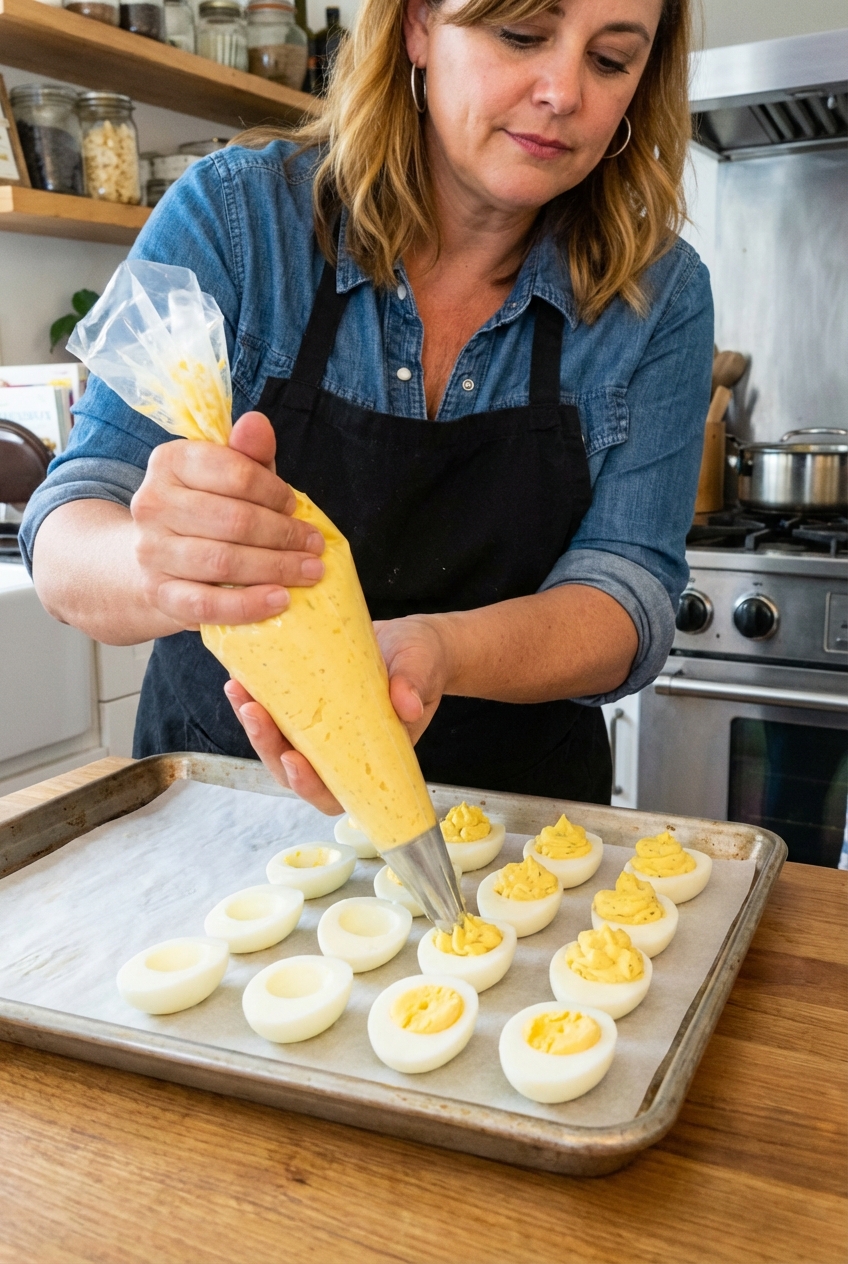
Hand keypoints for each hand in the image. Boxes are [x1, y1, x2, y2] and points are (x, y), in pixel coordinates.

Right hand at [130, 411, 324, 629]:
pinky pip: (207, 604)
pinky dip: (249, 604)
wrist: (156, 560)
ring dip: (276, 568)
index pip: (235, 472)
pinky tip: (281, 600)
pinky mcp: (159, 593)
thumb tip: (256, 424)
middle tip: (314, 545)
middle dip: (284, 534)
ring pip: (223, 561)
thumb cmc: (205, 511)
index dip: (274, 492)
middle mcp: (152, 503)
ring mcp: (152, 552)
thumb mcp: (228, 476)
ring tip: (310, 571)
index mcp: (170, 461)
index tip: (294, 506)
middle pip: (234, 520)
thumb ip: (248, 453)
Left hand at [224, 613, 455, 813]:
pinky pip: (273, 714)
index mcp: (370, 759)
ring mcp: (318, 733)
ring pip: (276, 744)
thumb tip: (407, 704)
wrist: (409, 641)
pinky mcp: (304, 708)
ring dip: (253, 725)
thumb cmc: (421, 663)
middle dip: (268, 746)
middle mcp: (338, 752)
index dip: (311, 786)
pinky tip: (240, 679)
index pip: (336, 791)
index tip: (295, 760)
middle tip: (255, 713)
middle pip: (293, 771)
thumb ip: (415, 685)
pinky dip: (254, 701)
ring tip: (239, 692)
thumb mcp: (422, 669)